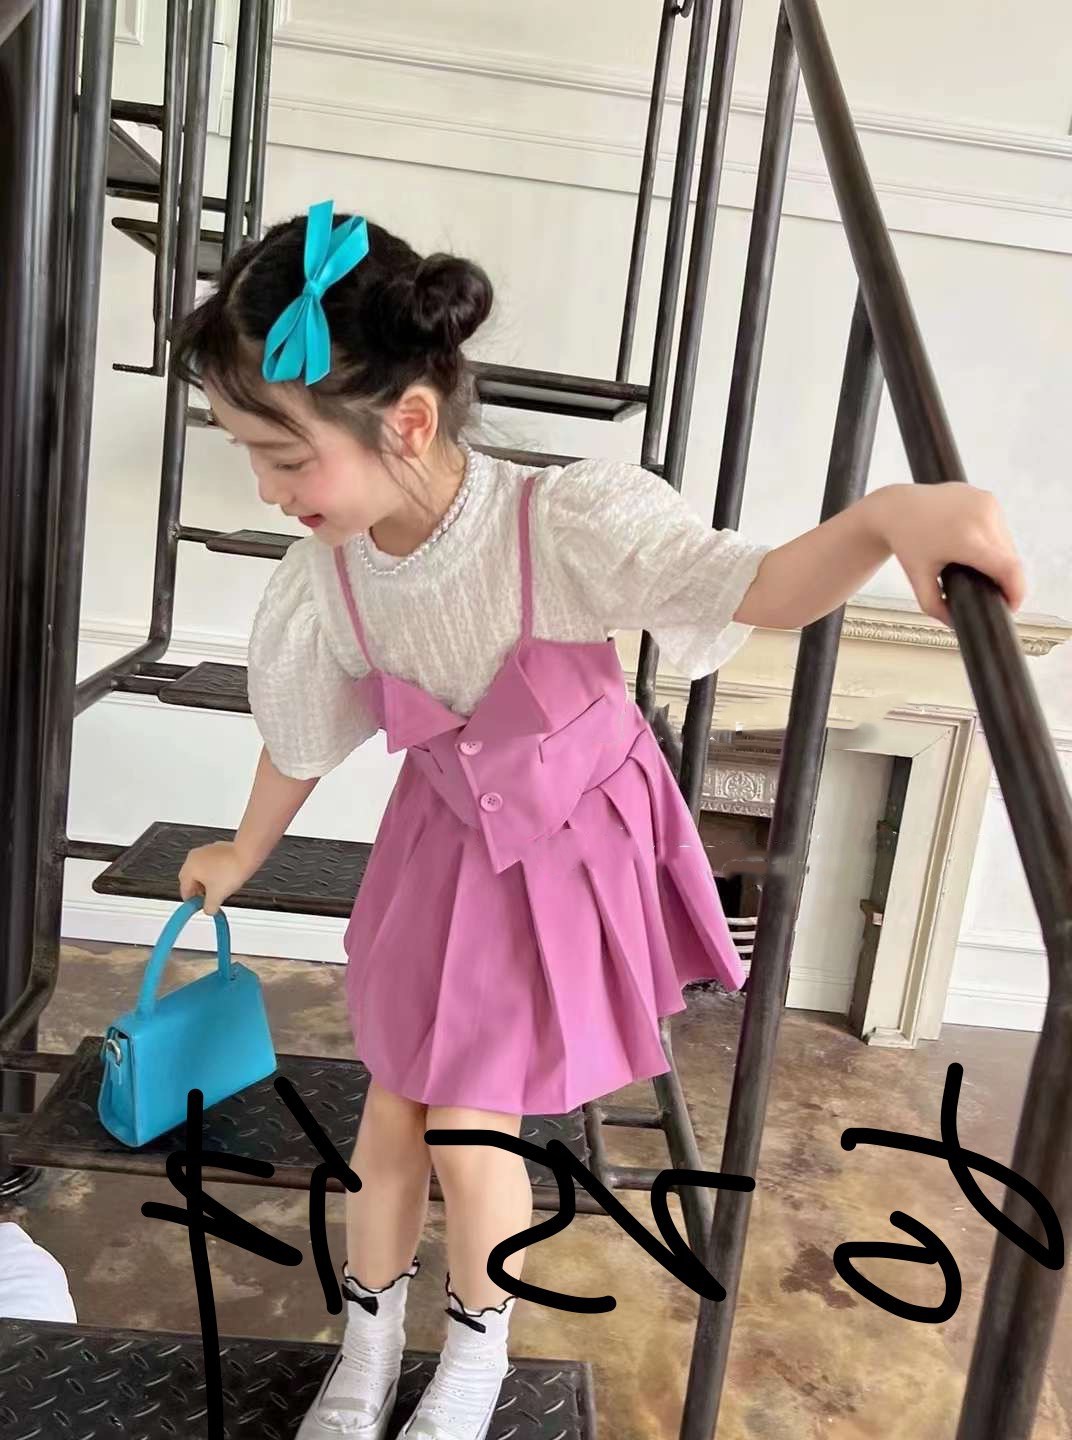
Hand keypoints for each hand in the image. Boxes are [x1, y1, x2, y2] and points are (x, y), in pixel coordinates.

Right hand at [178, 841, 256, 915]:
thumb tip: (209, 910)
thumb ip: (209, 907)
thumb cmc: (231, 869)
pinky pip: (213, 864)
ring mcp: (207, 851)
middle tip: (208, 900)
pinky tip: (225, 879)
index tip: (198, 907)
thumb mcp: (217, 896)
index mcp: (189, 867)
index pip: (185, 889)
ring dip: (208, 883)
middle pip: (192, 879)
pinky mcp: (218, 849)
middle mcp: (195, 856)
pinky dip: (216, 873)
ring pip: (203, 871)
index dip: (192, 901)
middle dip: (200, 892)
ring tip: (219, 890)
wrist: (247, 855)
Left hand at [866, 483, 1024, 625]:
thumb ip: (935, 607)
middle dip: (1003, 577)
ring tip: (977, 566)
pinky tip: (975, 544)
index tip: (1010, 606)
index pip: (1008, 569)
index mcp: (966, 539)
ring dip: (1000, 558)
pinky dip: (993, 540)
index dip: (1016, 591)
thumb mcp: (918, 579)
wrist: (897, 507)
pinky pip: (1000, 526)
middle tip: (986, 587)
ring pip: (1007, 542)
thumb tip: (955, 623)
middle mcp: (981, 517)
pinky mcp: (987, 497)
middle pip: (1009, 558)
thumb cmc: (906, 542)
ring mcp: (986, 504)